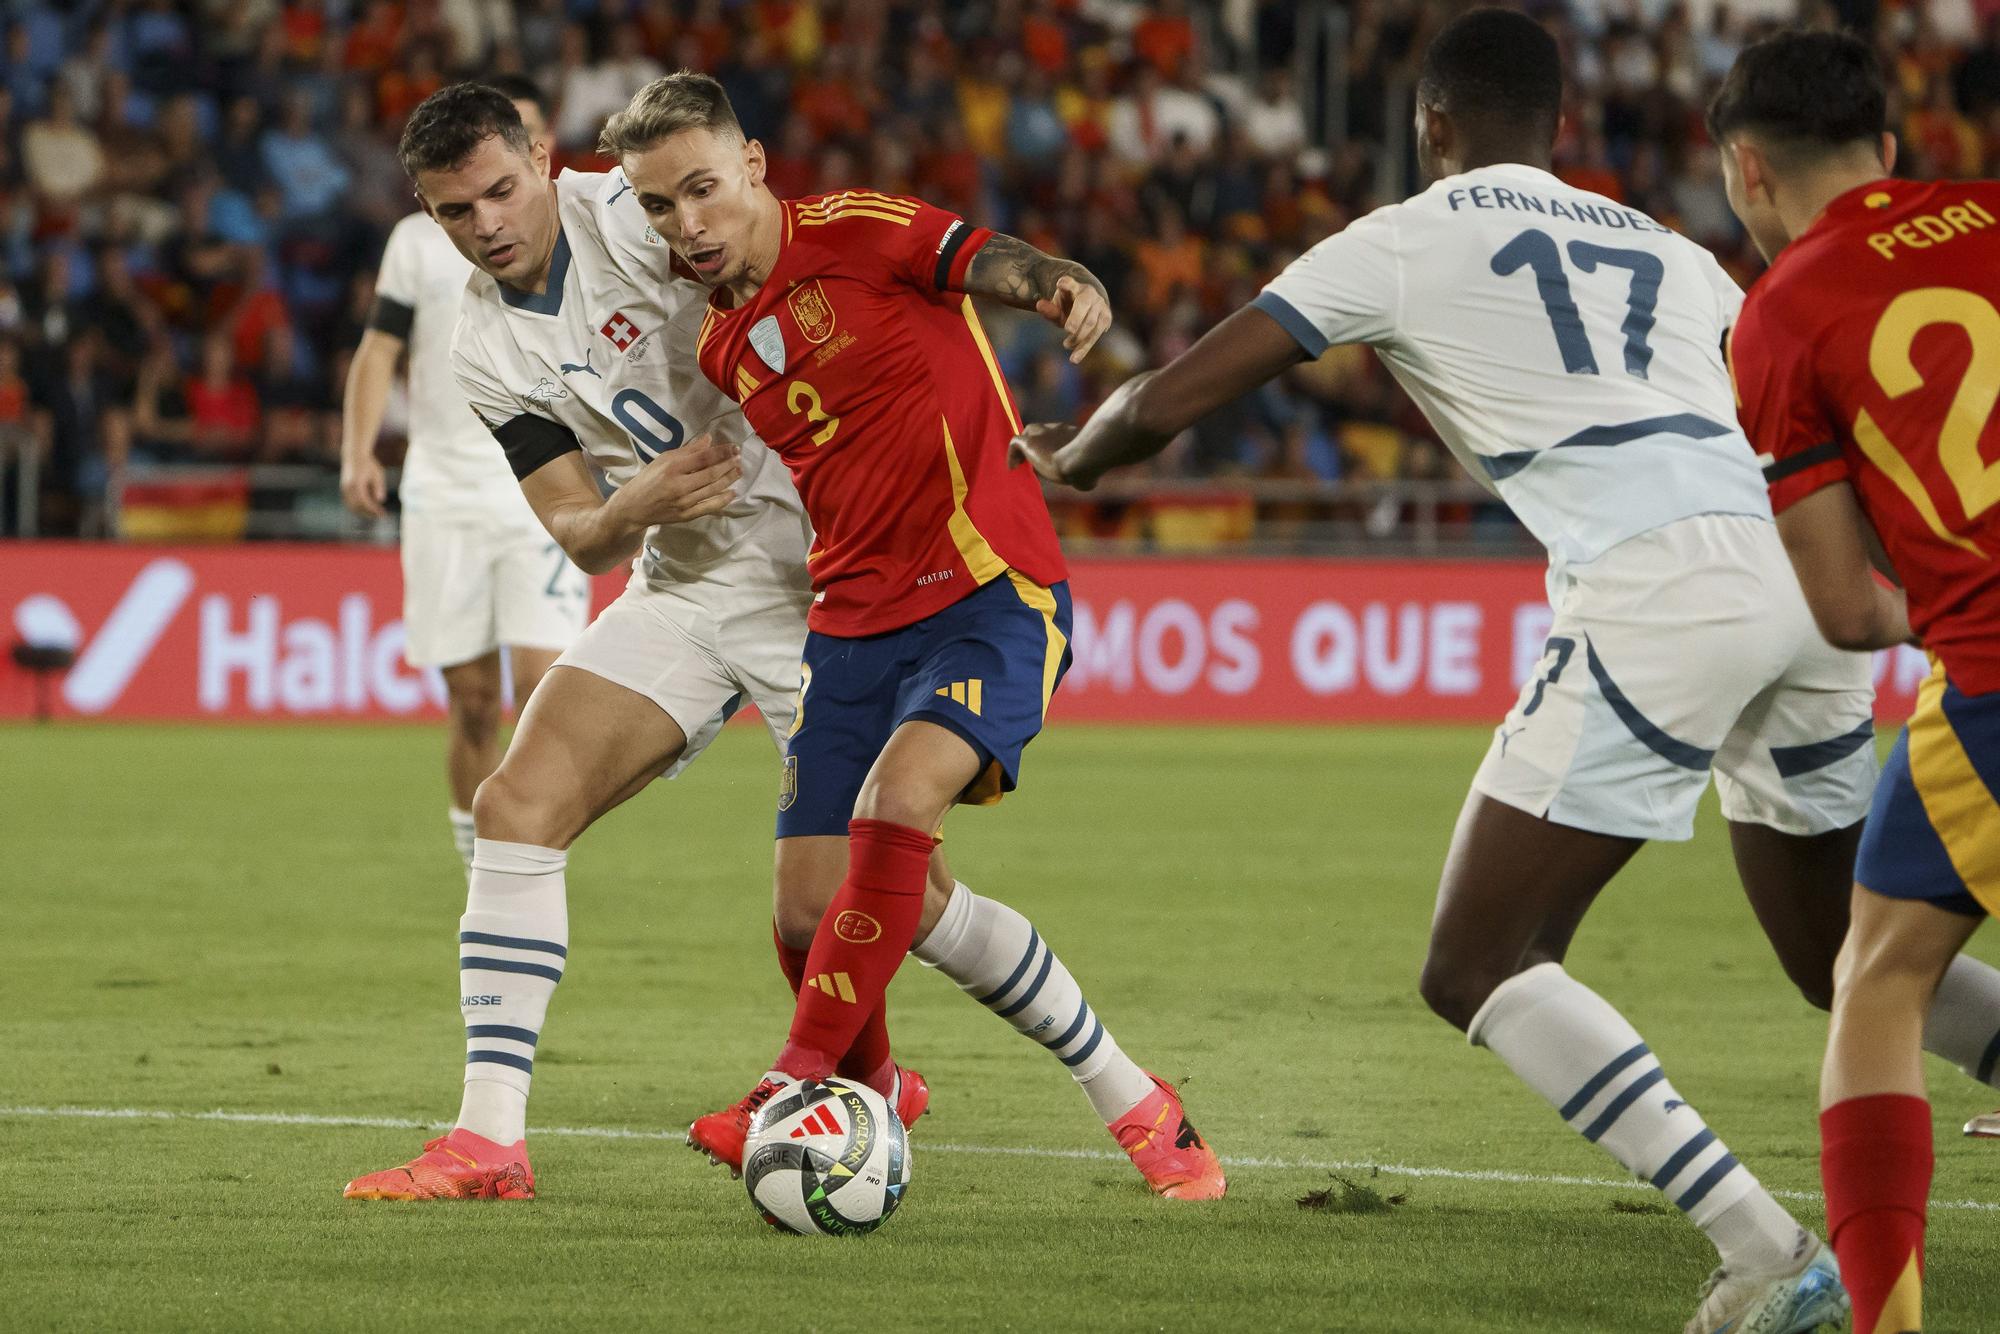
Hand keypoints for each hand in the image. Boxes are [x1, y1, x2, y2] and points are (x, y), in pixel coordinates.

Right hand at [340, 452, 388, 517]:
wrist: (354, 455)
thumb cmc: (369, 464)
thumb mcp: (378, 474)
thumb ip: (379, 487)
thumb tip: (380, 500)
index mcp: (357, 484)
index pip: (365, 502)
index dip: (373, 510)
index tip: (382, 514)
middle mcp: (348, 488)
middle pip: (357, 507)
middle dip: (369, 513)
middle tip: (380, 516)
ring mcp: (344, 489)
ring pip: (351, 506)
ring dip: (362, 512)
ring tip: (375, 513)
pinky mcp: (343, 489)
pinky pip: (349, 503)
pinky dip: (357, 508)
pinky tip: (367, 509)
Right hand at [615, 434, 743, 525]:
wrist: (633, 508)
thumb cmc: (648, 480)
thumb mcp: (663, 460)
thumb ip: (687, 451)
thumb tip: (709, 439)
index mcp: (673, 468)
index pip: (703, 458)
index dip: (722, 452)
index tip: (734, 447)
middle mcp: (680, 485)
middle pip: (711, 474)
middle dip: (728, 465)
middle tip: (739, 458)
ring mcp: (684, 502)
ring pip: (713, 489)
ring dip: (729, 479)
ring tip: (739, 471)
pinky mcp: (686, 515)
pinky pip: (709, 507)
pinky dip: (722, 500)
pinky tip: (732, 493)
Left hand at [1008, 422, 1095, 490]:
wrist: (1079, 460)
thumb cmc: (1088, 468)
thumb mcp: (1090, 472)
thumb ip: (1087, 475)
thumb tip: (1089, 483)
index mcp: (1073, 433)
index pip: (1058, 436)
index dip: (1052, 447)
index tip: (1050, 460)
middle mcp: (1058, 428)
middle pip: (1041, 432)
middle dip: (1037, 445)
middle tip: (1033, 462)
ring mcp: (1042, 433)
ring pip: (1027, 435)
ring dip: (1024, 449)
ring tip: (1021, 464)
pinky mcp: (1029, 442)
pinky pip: (1015, 443)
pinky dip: (1012, 454)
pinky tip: (1012, 467)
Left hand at [1036, 275, 1110, 364]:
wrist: (1089, 306)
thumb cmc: (1068, 306)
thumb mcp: (1057, 306)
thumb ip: (1049, 309)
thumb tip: (1039, 305)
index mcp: (1075, 287)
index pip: (1069, 283)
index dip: (1066, 283)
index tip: (1060, 284)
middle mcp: (1090, 293)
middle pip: (1083, 306)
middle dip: (1075, 319)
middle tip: (1067, 330)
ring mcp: (1100, 305)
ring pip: (1091, 323)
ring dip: (1079, 337)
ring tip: (1066, 345)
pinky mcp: (1106, 319)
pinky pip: (1096, 334)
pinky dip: (1085, 348)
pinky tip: (1074, 359)